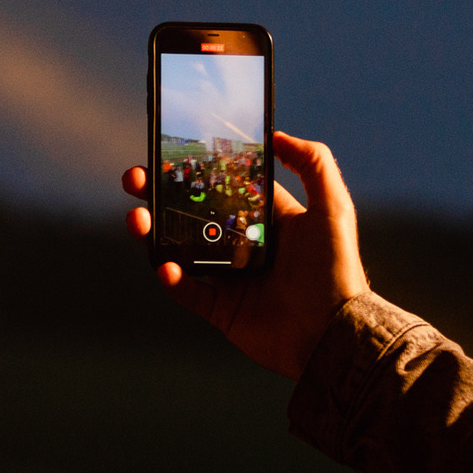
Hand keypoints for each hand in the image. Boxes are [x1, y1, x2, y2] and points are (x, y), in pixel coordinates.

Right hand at [123, 131, 368, 378]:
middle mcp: (244, 245)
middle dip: (158, 195)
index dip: (196, 170)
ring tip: (137, 220)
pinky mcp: (221, 310)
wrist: (334, 336)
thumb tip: (276, 136)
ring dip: (153, 233)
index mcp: (265, 219)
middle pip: (191, 214)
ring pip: (179, 250)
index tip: (169, 154)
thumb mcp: (333, 209)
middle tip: (135, 179)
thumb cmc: (337, 271)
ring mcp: (229, 278)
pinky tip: (165, 266)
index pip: (223, 186)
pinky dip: (172, 278)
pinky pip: (187, 291)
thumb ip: (314, 165)